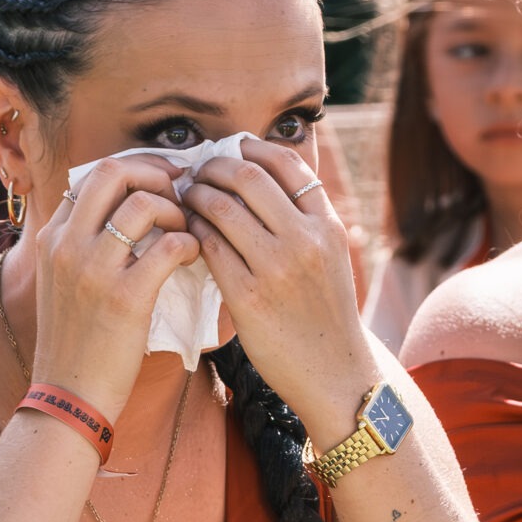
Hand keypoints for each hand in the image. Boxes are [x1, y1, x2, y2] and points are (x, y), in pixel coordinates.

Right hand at [29, 156, 197, 416]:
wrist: (68, 392)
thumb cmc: (77, 340)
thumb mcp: (64, 282)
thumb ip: (85, 245)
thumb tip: (126, 214)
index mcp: (52, 238)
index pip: (93, 174)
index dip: (135, 169)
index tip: (163, 181)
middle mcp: (67, 245)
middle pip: (113, 172)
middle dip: (155, 173)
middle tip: (182, 192)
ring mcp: (93, 269)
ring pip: (143, 204)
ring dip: (176, 210)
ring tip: (186, 231)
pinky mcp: (124, 297)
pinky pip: (167, 246)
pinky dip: (188, 243)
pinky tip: (192, 256)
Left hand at [181, 139, 375, 443]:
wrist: (335, 373)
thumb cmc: (326, 315)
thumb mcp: (332, 260)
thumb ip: (306, 222)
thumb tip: (262, 181)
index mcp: (328, 227)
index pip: (288, 164)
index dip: (252, 148)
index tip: (231, 149)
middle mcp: (306, 241)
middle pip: (248, 177)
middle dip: (214, 167)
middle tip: (197, 172)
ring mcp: (277, 268)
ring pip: (222, 208)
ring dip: (196, 196)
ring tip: (186, 198)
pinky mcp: (249, 297)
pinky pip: (209, 247)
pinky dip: (192, 231)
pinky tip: (187, 232)